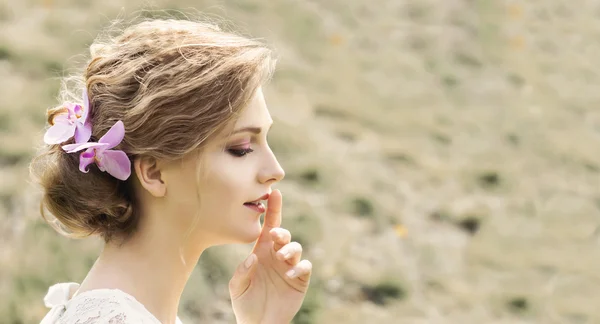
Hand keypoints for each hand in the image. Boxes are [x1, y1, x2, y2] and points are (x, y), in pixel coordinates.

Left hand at [229, 190, 311, 323]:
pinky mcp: (300, 280)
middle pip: (284, 234)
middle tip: (275, 236)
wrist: (258, 323)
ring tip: (281, 257)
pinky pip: (305, 267)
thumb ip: (242, 272)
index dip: (273, 209)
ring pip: (296, 247)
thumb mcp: (236, 287)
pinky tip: (289, 274)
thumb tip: (253, 258)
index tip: (274, 192)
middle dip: (281, 232)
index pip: (269, 226)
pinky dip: (299, 267)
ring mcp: (289, 267)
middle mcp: (277, 255)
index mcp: (261, 251)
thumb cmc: (245, 303)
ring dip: (290, 249)